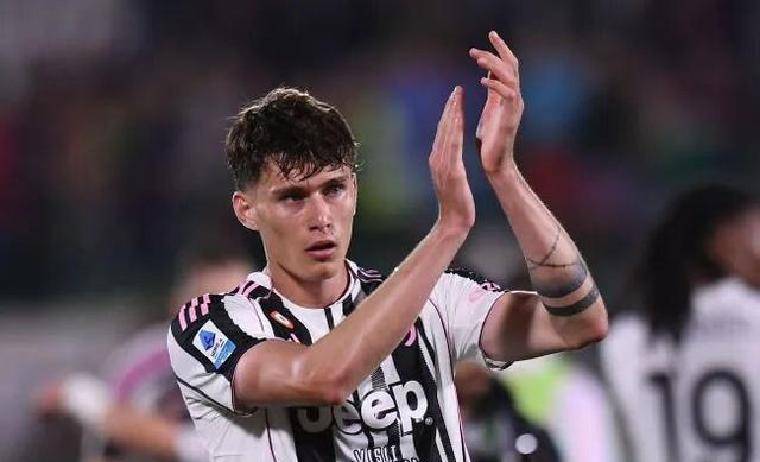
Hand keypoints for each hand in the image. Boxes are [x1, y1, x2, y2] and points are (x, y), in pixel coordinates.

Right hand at [429, 86, 474, 232]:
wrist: (453, 222)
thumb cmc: (457, 203)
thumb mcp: (453, 179)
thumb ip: (451, 164)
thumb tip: (452, 154)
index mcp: (438, 160)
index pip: (444, 132)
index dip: (449, 114)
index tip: (456, 99)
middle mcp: (437, 159)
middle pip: (443, 128)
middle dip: (450, 108)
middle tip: (457, 90)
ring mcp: (441, 164)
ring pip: (446, 133)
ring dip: (452, 113)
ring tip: (458, 97)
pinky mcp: (450, 170)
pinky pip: (452, 145)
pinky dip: (455, 129)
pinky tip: (459, 118)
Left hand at [470, 31, 523, 174]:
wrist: (494, 163)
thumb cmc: (490, 140)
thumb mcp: (489, 109)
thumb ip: (492, 92)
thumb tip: (487, 74)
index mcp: (508, 95)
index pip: (507, 65)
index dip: (499, 49)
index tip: (489, 35)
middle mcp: (515, 98)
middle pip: (513, 65)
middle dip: (501, 49)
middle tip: (489, 35)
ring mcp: (514, 108)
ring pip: (511, 77)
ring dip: (494, 65)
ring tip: (478, 58)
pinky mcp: (510, 118)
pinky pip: (508, 95)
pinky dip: (495, 85)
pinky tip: (482, 81)